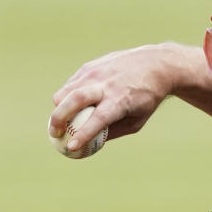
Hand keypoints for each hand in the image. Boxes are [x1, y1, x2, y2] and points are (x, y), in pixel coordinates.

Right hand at [48, 44, 176, 150]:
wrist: (157, 65)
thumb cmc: (147, 98)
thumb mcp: (137, 120)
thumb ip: (114, 131)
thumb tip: (90, 142)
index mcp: (120, 101)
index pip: (97, 119)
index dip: (83, 133)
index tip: (71, 146)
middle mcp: (106, 84)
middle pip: (74, 100)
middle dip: (58, 118)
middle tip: (54, 133)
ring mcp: (96, 72)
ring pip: (67, 90)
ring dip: (59, 108)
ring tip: (60, 122)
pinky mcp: (90, 66)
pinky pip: (71, 83)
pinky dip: (66, 96)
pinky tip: (69, 105)